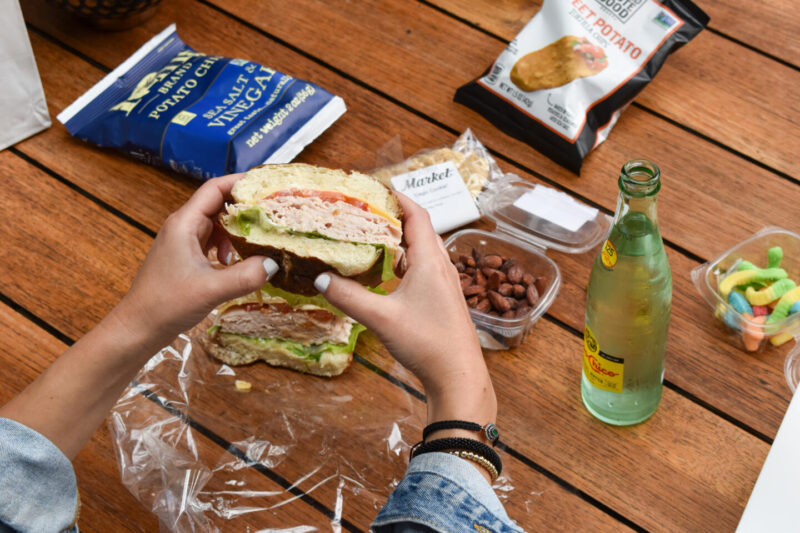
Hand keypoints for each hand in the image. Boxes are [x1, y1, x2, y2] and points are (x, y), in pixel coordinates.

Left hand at [113, 173, 277, 346]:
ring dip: (237, 230)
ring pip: (217, 223)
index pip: (215, 189)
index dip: (240, 182)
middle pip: (218, 204)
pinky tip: (235, 262)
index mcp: (184, 224)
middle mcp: (183, 227)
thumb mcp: (210, 290)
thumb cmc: (165, 304)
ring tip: (255, 243)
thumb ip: (244, 276)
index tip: (266, 186)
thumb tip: (273, 263)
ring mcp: (183, 241)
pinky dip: (229, 246)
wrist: (139, 327)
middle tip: (271, 215)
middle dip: (245, 208)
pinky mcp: (186, 256)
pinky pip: (212, 241)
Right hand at [314, 193, 496, 427]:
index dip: (399, 197)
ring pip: (423, 251)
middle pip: (420, 230)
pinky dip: (405, 263)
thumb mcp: (381, 319)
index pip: (418, 215)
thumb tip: (320, 279)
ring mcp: (445, 284)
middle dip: (395, 217)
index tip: (378, 187)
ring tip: (373, 238)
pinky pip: (424, 270)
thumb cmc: (427, 343)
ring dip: (401, 241)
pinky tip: (388, 275)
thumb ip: (349, 297)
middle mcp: (441, 267)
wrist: (458, 376)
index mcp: (430, 261)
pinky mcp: (444, 300)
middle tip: (368, 211)